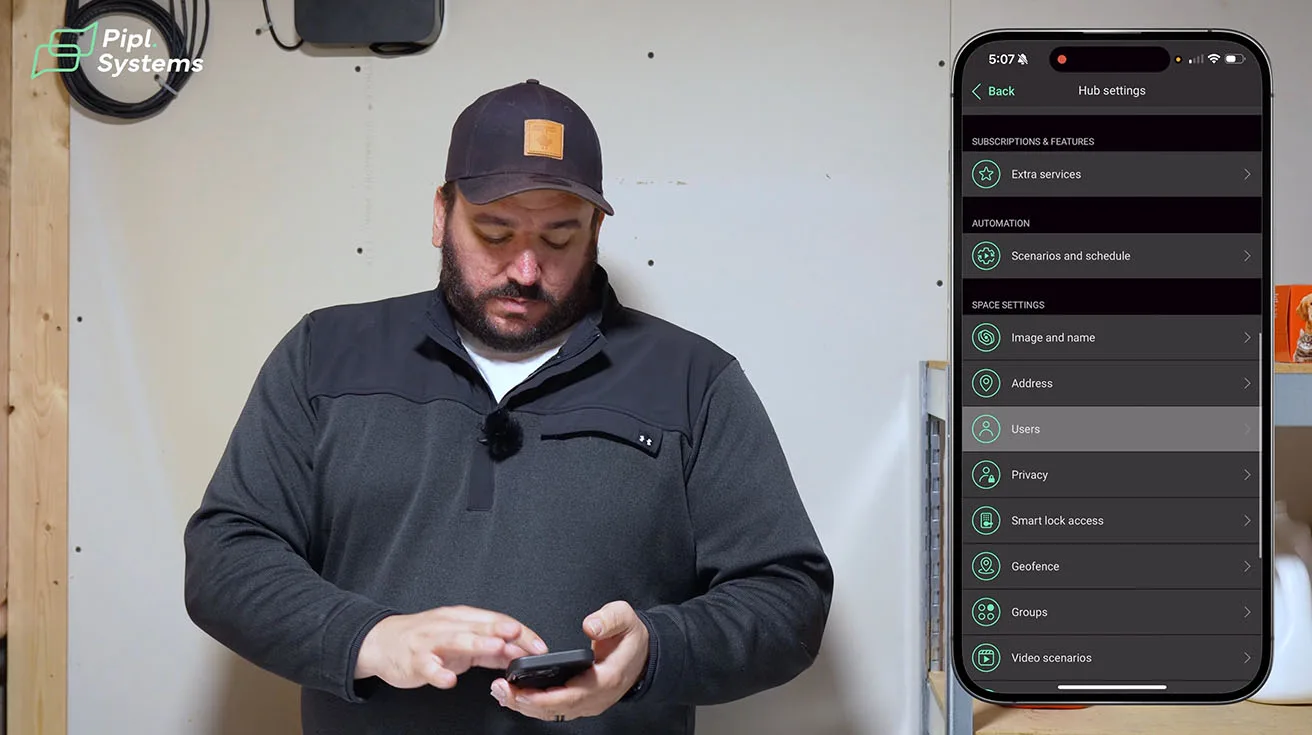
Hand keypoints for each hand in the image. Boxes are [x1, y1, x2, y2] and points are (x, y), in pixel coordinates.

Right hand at [355, 605, 547, 689]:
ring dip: (477, 642)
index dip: (519, 632)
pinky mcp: (414, 661)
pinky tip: (449, 680)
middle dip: (501, 630)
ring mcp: (430, 642)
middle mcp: (448, 626)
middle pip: (478, 626)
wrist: (382, 642)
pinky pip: (428, 667)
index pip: (495, 620)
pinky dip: (438, 673)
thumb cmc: (425, 639)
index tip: (538, 644)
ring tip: (496, 647)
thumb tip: (519, 652)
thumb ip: (489, 647)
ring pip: (456, 640)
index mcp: (461, 618)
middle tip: (520, 635)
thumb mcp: (460, 638)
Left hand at [490, 601, 648, 721]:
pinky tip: (515, 696)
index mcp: (608, 678)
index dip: (545, 697)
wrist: (643, 655)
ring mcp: (588, 703)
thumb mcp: (625, 618)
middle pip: (557, 709)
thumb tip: (590, 625)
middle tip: (501, 690)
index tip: (522, 691)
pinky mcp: (580, 703)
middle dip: (526, 703)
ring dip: (525, 706)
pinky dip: (533, 705)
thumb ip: (609, 619)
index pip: (573, 695)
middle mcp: (596, 697)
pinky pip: (554, 709)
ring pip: (553, 713)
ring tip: (501, 692)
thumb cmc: (631, 638)